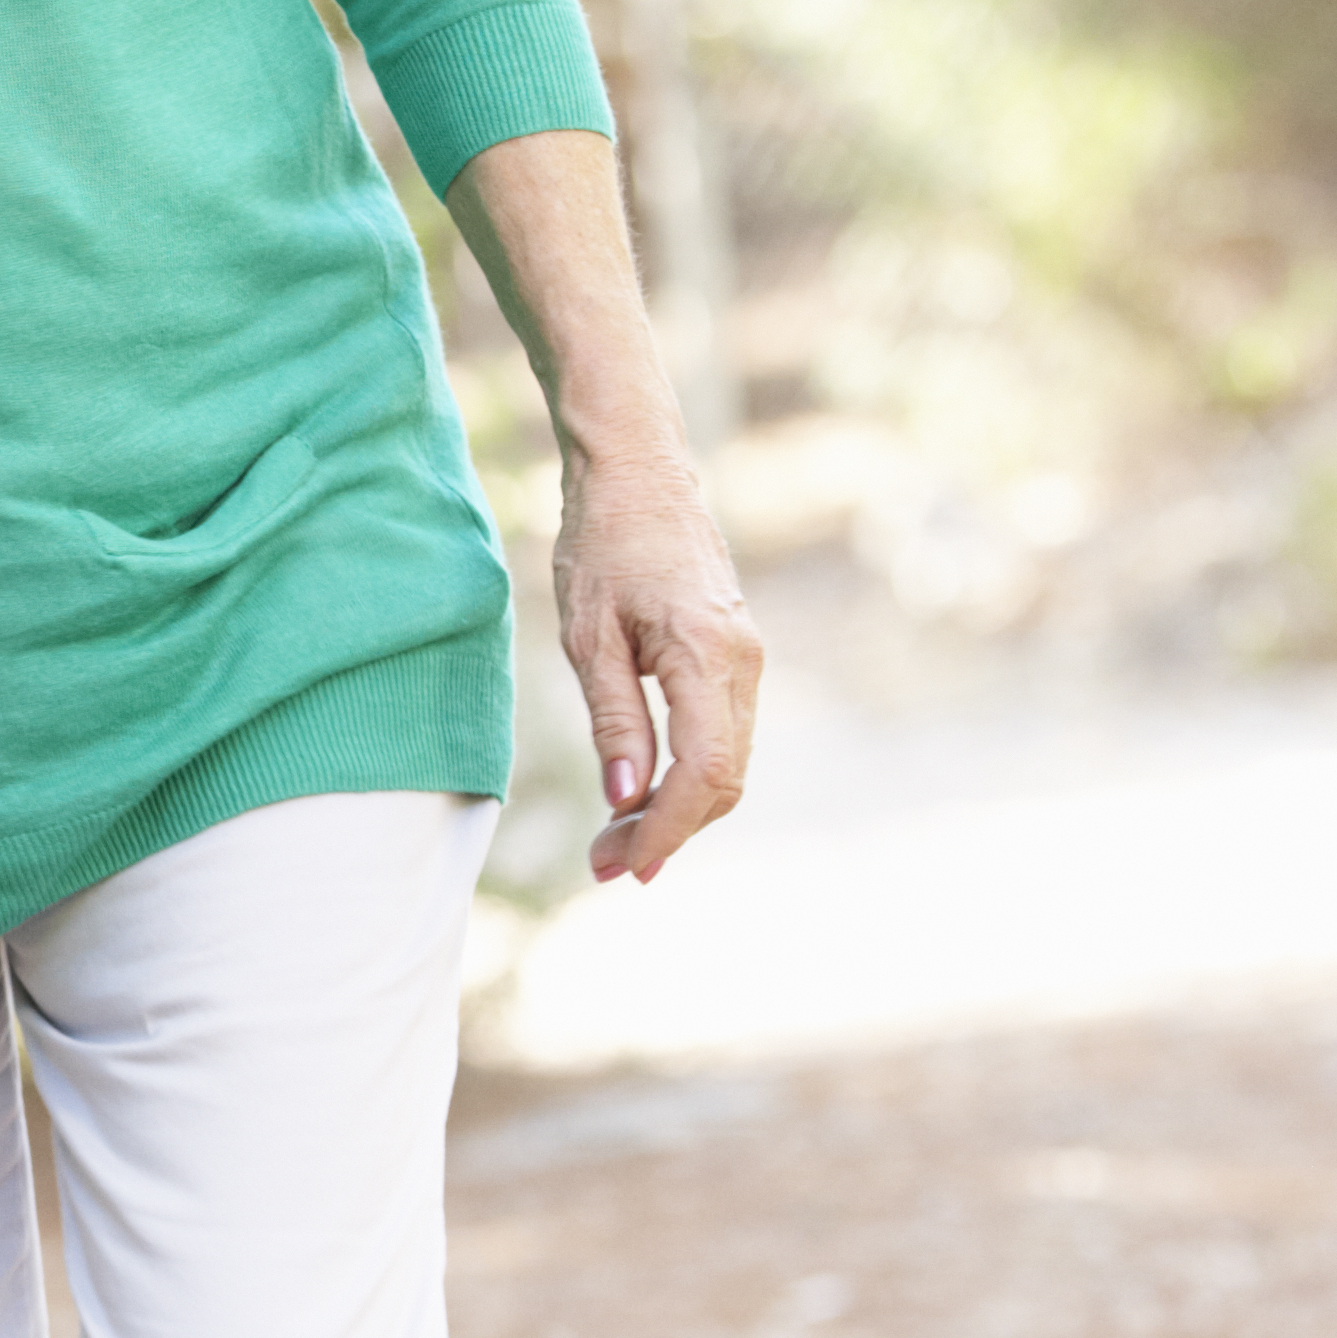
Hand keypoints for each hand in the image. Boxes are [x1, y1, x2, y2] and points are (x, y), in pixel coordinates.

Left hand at [555, 450, 760, 885]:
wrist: (639, 472)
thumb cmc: (604, 541)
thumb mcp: (589, 635)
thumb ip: (613, 719)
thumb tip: (624, 799)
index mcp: (707, 655)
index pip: (704, 772)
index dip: (666, 829)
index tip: (621, 865)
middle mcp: (743, 663)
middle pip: (724, 780)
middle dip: (668, 831)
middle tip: (603, 864)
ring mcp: (747, 659)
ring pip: (728, 763)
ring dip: (678, 809)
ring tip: (613, 838)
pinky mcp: (736, 656)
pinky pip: (723, 735)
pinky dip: (688, 776)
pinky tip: (642, 793)